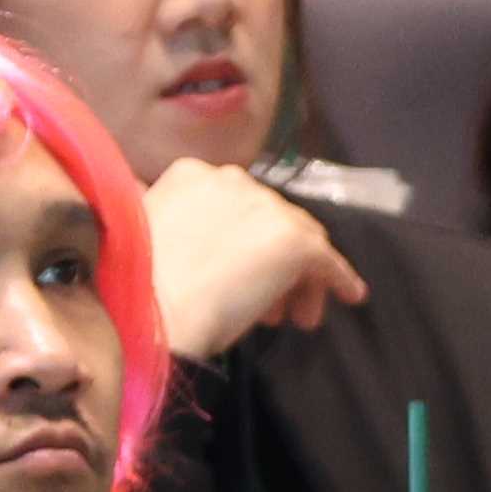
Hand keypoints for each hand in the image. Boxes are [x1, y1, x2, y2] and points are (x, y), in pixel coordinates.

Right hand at [140, 159, 358, 364]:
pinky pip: (328, 261)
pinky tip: (350, 296)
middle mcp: (234, 181)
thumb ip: (168, 215)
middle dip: (273, 262)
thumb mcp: (147, 229)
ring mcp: (269, 208)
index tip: (237, 272)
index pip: (239, 205)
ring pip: (300, 240)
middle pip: (272, 221)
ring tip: (292, 317)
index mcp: (191, 174)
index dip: (243, 240)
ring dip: (299, 277)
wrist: (153, 307)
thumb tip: (168, 213)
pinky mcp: (296, 241)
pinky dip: (341, 278)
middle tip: (269, 305)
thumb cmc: (141, 281)